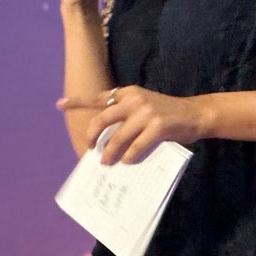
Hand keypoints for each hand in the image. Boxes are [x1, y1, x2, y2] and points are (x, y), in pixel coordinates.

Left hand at [58, 85, 208, 164]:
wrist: (196, 114)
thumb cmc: (167, 113)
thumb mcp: (144, 105)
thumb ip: (125, 115)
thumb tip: (105, 137)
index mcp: (128, 93)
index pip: (98, 97)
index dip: (77, 101)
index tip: (59, 104)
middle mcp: (134, 99)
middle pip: (102, 120)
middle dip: (92, 137)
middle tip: (90, 149)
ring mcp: (146, 113)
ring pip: (117, 137)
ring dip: (108, 153)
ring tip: (106, 162)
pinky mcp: (157, 127)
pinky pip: (135, 147)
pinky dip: (129, 157)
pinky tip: (126, 162)